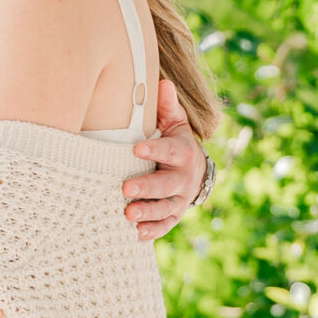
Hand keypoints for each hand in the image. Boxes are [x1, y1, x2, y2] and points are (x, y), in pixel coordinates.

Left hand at [123, 79, 207, 240]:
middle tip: (125, 188)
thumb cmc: (173, 141)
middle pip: (167, 184)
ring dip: (147, 212)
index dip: (156, 150)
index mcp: (182, 152)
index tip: (136, 148)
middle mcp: (183, 178)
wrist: (192, 169)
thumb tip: (162, 83)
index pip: (171, 150)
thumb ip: (166, 107)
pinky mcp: (173, 215)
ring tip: (128, 215)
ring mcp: (179, 199)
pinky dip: (153, 230)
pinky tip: (137, 234)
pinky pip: (165, 225)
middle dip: (147, 187)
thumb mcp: (174, 123)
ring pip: (165, 208)